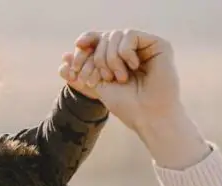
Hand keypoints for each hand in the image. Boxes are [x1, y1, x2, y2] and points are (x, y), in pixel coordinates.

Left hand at [60, 30, 207, 168]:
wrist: (147, 115)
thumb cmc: (126, 105)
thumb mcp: (97, 85)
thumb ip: (82, 71)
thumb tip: (63, 58)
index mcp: (119, 58)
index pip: (98, 39)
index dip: (86, 41)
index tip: (76, 48)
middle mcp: (132, 50)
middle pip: (104, 37)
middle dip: (97, 58)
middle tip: (103, 78)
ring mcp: (146, 46)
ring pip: (116, 35)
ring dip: (110, 58)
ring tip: (119, 77)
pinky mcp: (159, 44)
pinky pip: (130, 35)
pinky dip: (124, 52)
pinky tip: (133, 67)